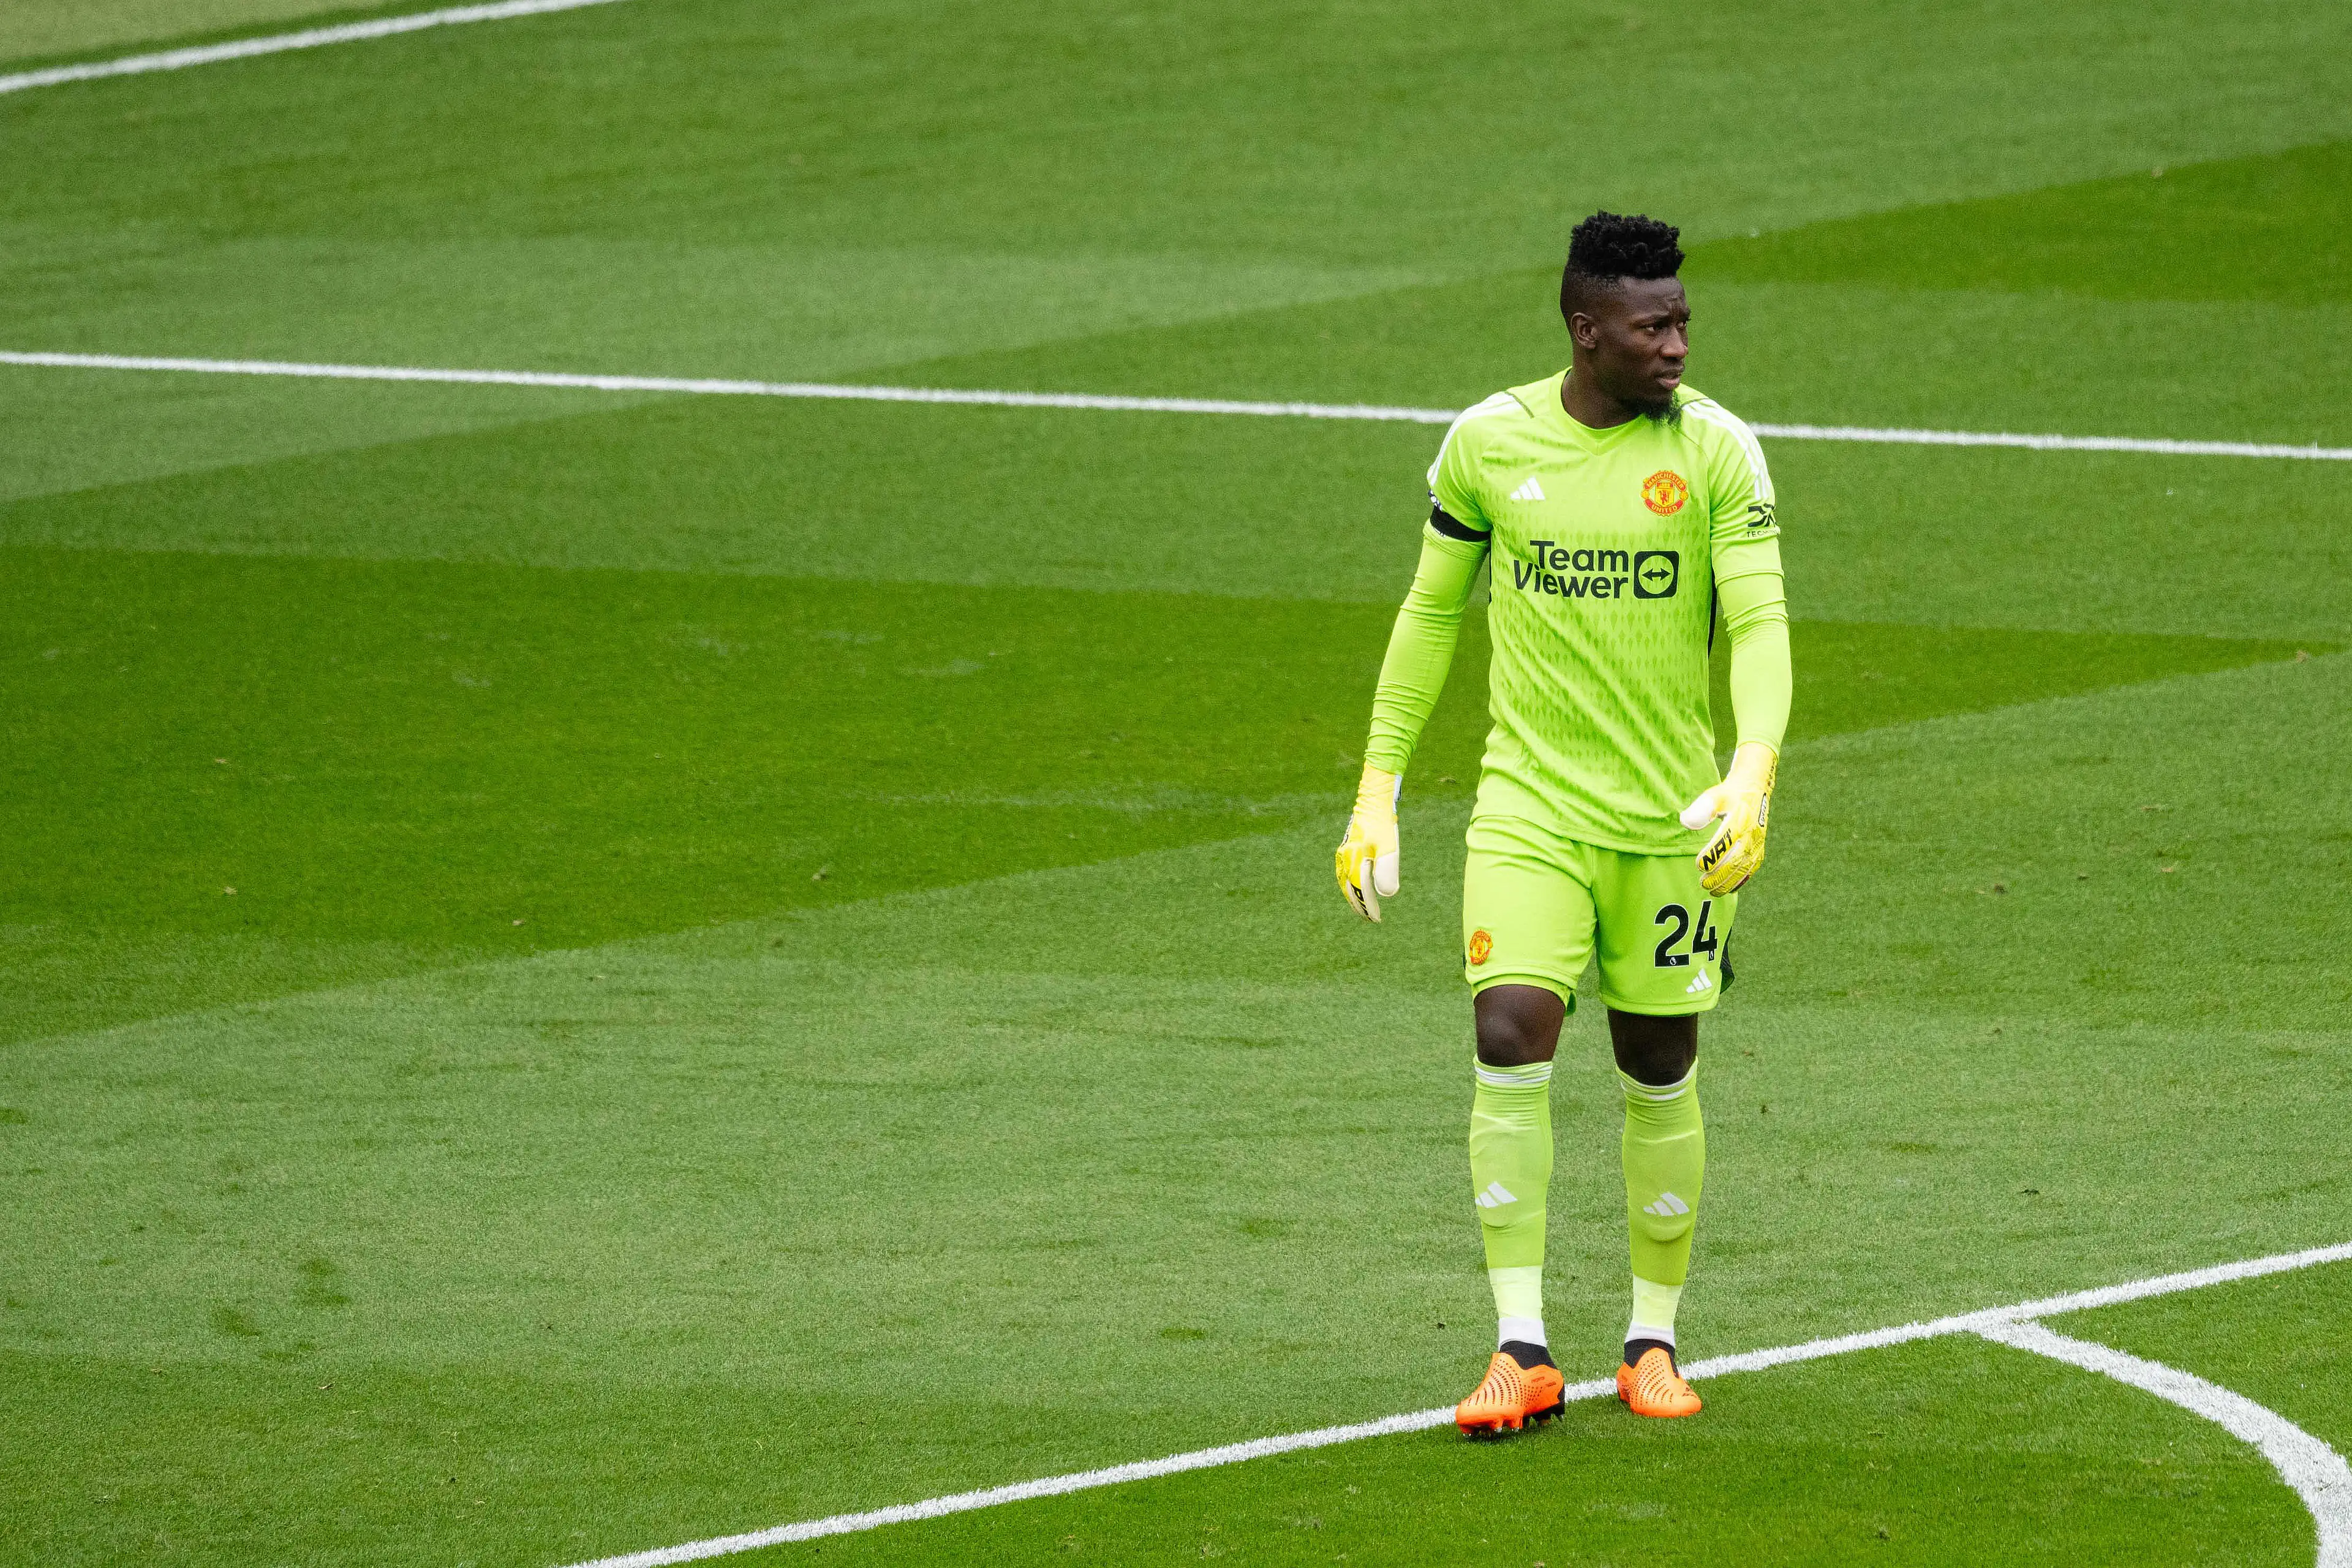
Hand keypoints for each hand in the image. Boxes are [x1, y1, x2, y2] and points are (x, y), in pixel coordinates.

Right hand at [1335, 764, 1400, 920]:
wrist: (1374, 799)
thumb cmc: (1383, 823)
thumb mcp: (1389, 847)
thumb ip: (1386, 871)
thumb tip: (1386, 895)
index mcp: (1354, 861)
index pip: (1360, 891)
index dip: (1368, 906)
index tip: (1376, 919)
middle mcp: (1345, 859)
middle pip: (1349, 889)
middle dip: (1358, 905)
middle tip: (1368, 918)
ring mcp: (1344, 853)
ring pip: (1344, 881)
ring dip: (1352, 895)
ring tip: (1360, 906)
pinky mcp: (1347, 847)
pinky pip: (1344, 871)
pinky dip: (1349, 883)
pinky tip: (1354, 884)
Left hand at [1680, 741, 1776, 895]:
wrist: (1755, 788)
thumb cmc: (1730, 793)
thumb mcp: (1715, 795)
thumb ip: (1701, 808)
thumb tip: (1685, 821)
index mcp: (1740, 819)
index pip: (1726, 842)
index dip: (1712, 856)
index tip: (1698, 865)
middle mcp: (1751, 833)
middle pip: (1736, 860)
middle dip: (1720, 875)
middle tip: (1703, 884)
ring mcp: (1757, 842)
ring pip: (1744, 868)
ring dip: (1729, 882)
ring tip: (1713, 891)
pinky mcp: (1760, 848)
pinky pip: (1752, 868)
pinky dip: (1741, 880)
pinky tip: (1729, 889)